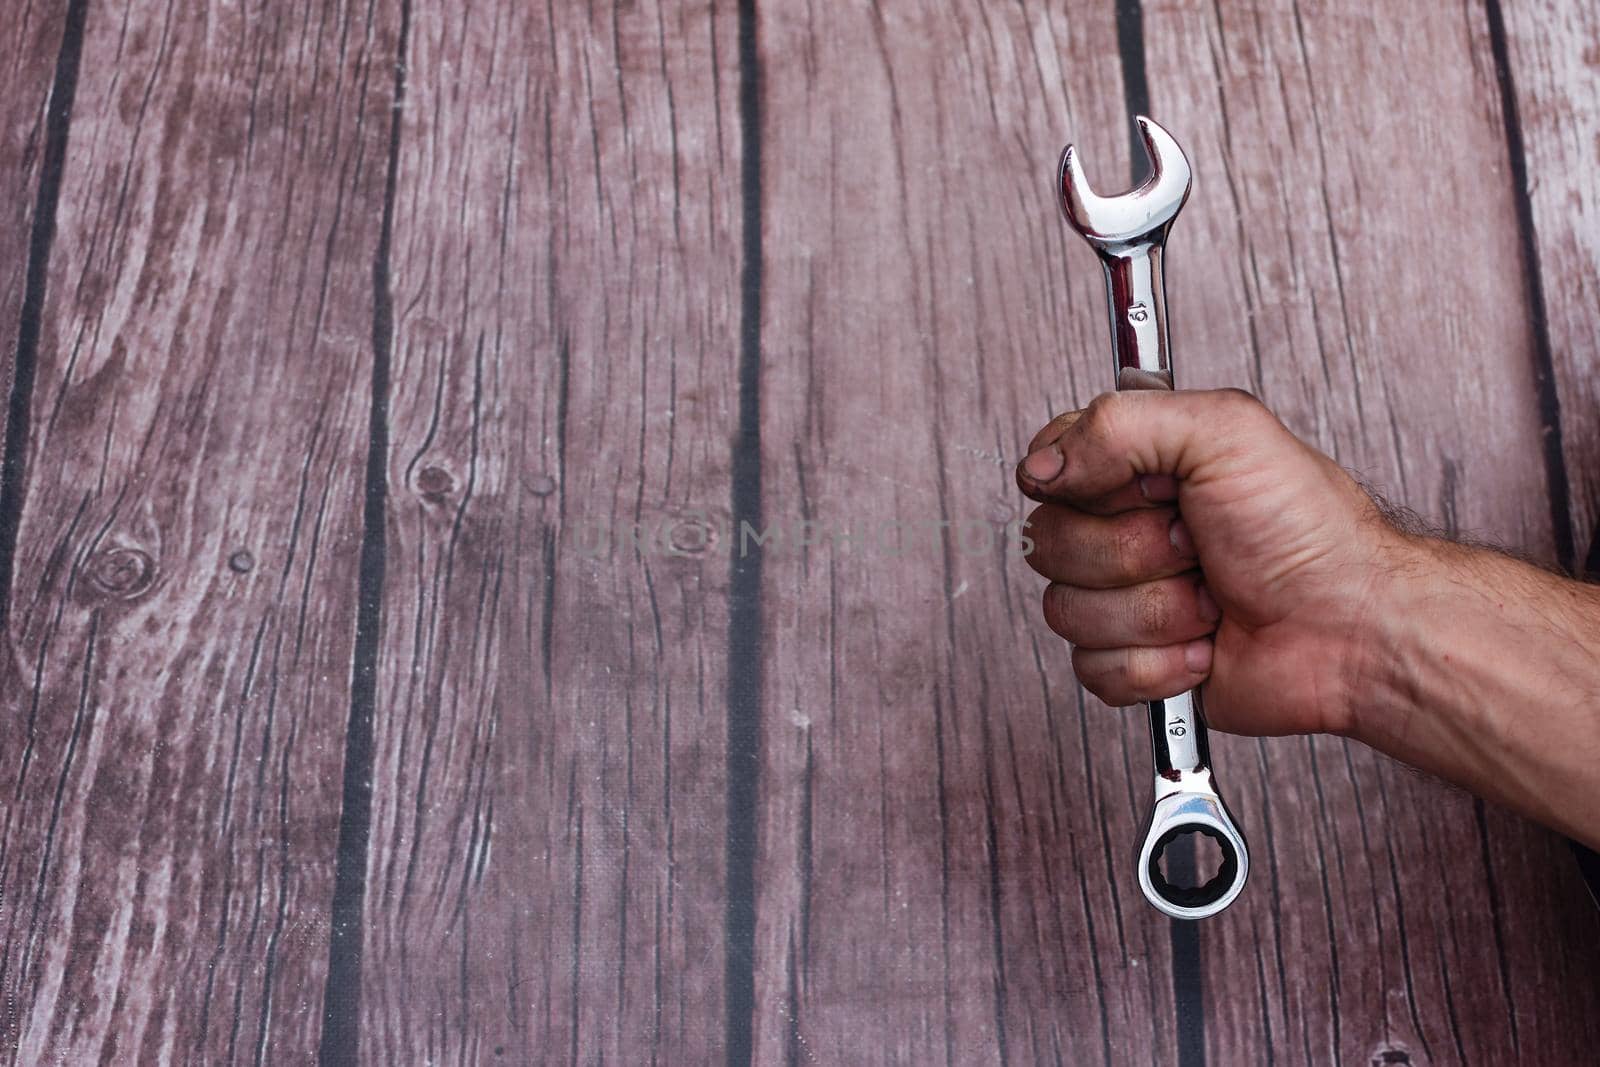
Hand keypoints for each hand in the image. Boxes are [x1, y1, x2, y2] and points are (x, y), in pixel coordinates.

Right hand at [1015, 388, 1406, 736]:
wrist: (1352, 627)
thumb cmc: (1308, 529)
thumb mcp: (1224, 431)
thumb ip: (1118, 424)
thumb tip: (1039, 467)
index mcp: (1135, 468)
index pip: (1048, 469)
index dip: (1088, 486)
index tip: (1153, 490)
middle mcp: (1122, 531)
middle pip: (1049, 544)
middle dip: (1133, 553)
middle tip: (1196, 545)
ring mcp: (1124, 600)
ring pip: (1067, 612)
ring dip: (1154, 612)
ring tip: (1211, 600)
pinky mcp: (1134, 664)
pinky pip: (1093, 670)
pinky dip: (1157, 664)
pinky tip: (1204, 647)